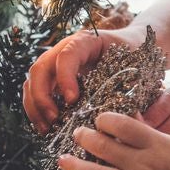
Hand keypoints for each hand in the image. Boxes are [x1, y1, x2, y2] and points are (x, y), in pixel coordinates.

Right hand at [23, 28, 143, 134]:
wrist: (132, 46)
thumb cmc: (134, 56)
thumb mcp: (136, 65)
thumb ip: (131, 85)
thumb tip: (131, 117)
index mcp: (86, 41)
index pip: (67, 55)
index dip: (65, 78)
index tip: (73, 100)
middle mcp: (65, 49)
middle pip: (41, 68)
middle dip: (42, 95)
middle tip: (54, 118)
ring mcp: (56, 62)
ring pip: (33, 81)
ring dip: (35, 106)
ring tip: (47, 128)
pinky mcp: (54, 76)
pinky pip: (36, 91)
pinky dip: (36, 109)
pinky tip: (45, 126)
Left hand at [57, 112, 169, 169]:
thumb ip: (151, 133)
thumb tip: (128, 117)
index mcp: (156, 145)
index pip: (122, 124)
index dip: (105, 119)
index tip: (101, 120)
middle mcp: (143, 164)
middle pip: (103, 146)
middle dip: (85, 137)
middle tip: (79, 134)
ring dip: (75, 166)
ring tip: (64, 160)